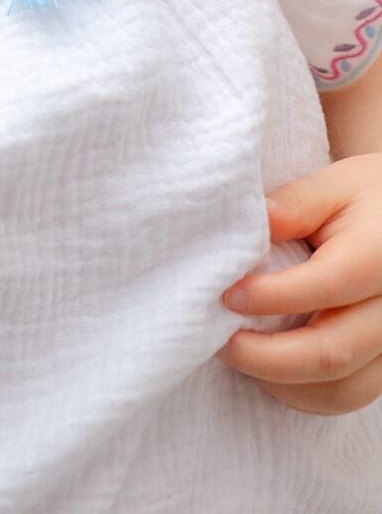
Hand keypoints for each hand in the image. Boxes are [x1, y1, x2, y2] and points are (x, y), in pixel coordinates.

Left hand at [218, 154, 381, 413]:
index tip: (225, 294)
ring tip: (237, 352)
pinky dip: (301, 392)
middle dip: (262, 355)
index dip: (270, 296)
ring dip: (279, 381)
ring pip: (341, 389)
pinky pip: (347, 397)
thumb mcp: (334, 186)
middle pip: (331, 352)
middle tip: (217, 340)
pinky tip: (268, 367)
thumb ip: (294, 204)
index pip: (328, 285)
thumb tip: (251, 222)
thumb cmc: (366, 201)